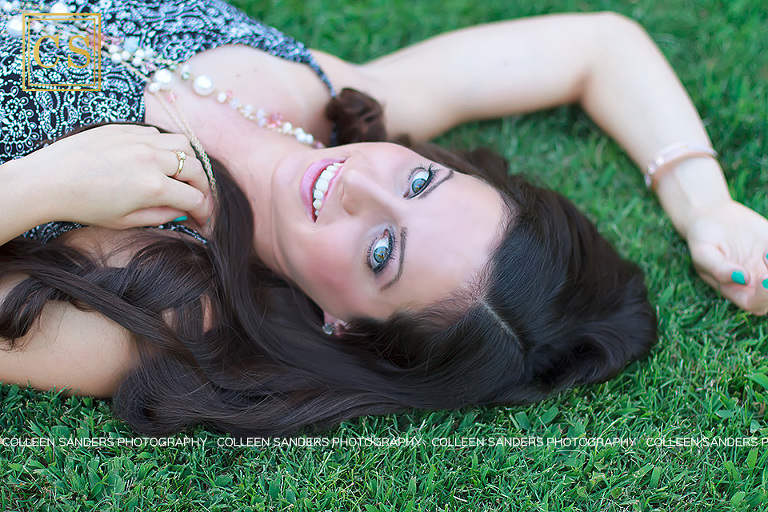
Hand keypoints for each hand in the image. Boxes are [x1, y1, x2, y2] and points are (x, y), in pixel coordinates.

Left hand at [19, 124, 213, 227]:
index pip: (195, 199)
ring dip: (189, 161)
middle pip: (196, 169)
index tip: (203, 220)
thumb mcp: (126, 221)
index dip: (204, 212)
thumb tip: (182, 212)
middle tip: (198, 199)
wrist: (47, 181)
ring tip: (182, 175)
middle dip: (203, 187)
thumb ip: (161, 216)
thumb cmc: (83, 205)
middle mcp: (151, 159)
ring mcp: (139, 140)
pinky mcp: (125, 129)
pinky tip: (157, 160)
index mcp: (153, 187)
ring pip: (183, 144)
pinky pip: (159, 134)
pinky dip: (166, 147)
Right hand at [686, 199, 767, 314]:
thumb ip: (718, 268)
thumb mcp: (703, 251)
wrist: (714, 216)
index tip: (764, 277)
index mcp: (736, 289)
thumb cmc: (703, 237)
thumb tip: (743, 279)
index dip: (764, 296)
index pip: (755, 303)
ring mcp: (767, 268)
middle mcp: (756, 283)